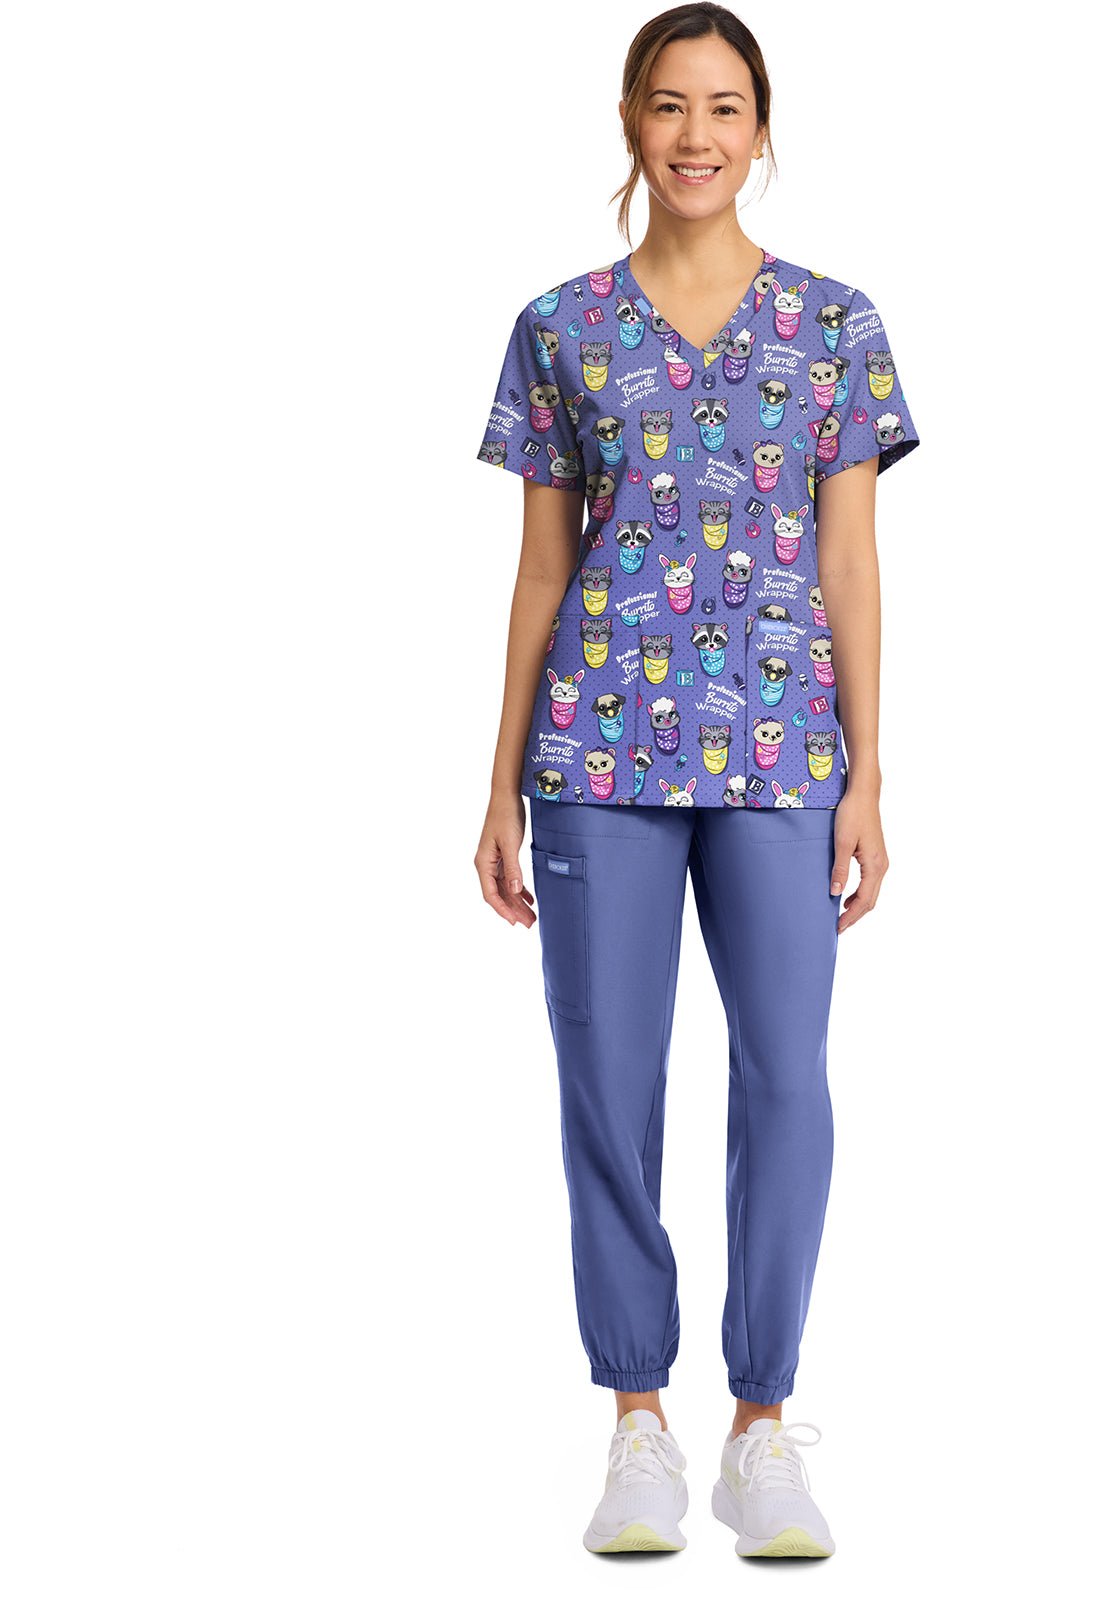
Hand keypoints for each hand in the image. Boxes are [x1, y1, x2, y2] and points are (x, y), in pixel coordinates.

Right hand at [475, 794, 536, 927]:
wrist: (507, 796)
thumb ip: (513, 868)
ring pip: (506, 888)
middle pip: (499, 894)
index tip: (514, 922)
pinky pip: (510, 879)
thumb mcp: (510, 844)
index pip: (490, 894)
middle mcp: (486, 865)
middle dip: (514, 910)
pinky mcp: (503, 856)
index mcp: (483, 863)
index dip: (502, 910)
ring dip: (517, 902)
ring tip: (531, 916)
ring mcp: (494, 861)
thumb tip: (514, 891)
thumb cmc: (506, 816)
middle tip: (529, 923)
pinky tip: (530, 898)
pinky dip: (520, 890)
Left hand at [830, 791, 888, 933]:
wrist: (863, 795)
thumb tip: (836, 893)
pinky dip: (860, 894)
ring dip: (858, 906)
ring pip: (872, 893)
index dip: (851, 916)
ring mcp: (881, 861)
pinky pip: (870, 882)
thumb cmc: (852, 815)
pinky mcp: (876, 856)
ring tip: (842, 916)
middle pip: (871, 900)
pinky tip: (847, 897)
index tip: (838, 928)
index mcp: (875, 865)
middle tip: (839, 928)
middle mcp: (882, 866)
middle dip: (855, 916)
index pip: (864, 900)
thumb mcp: (842, 843)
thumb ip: (840, 869)